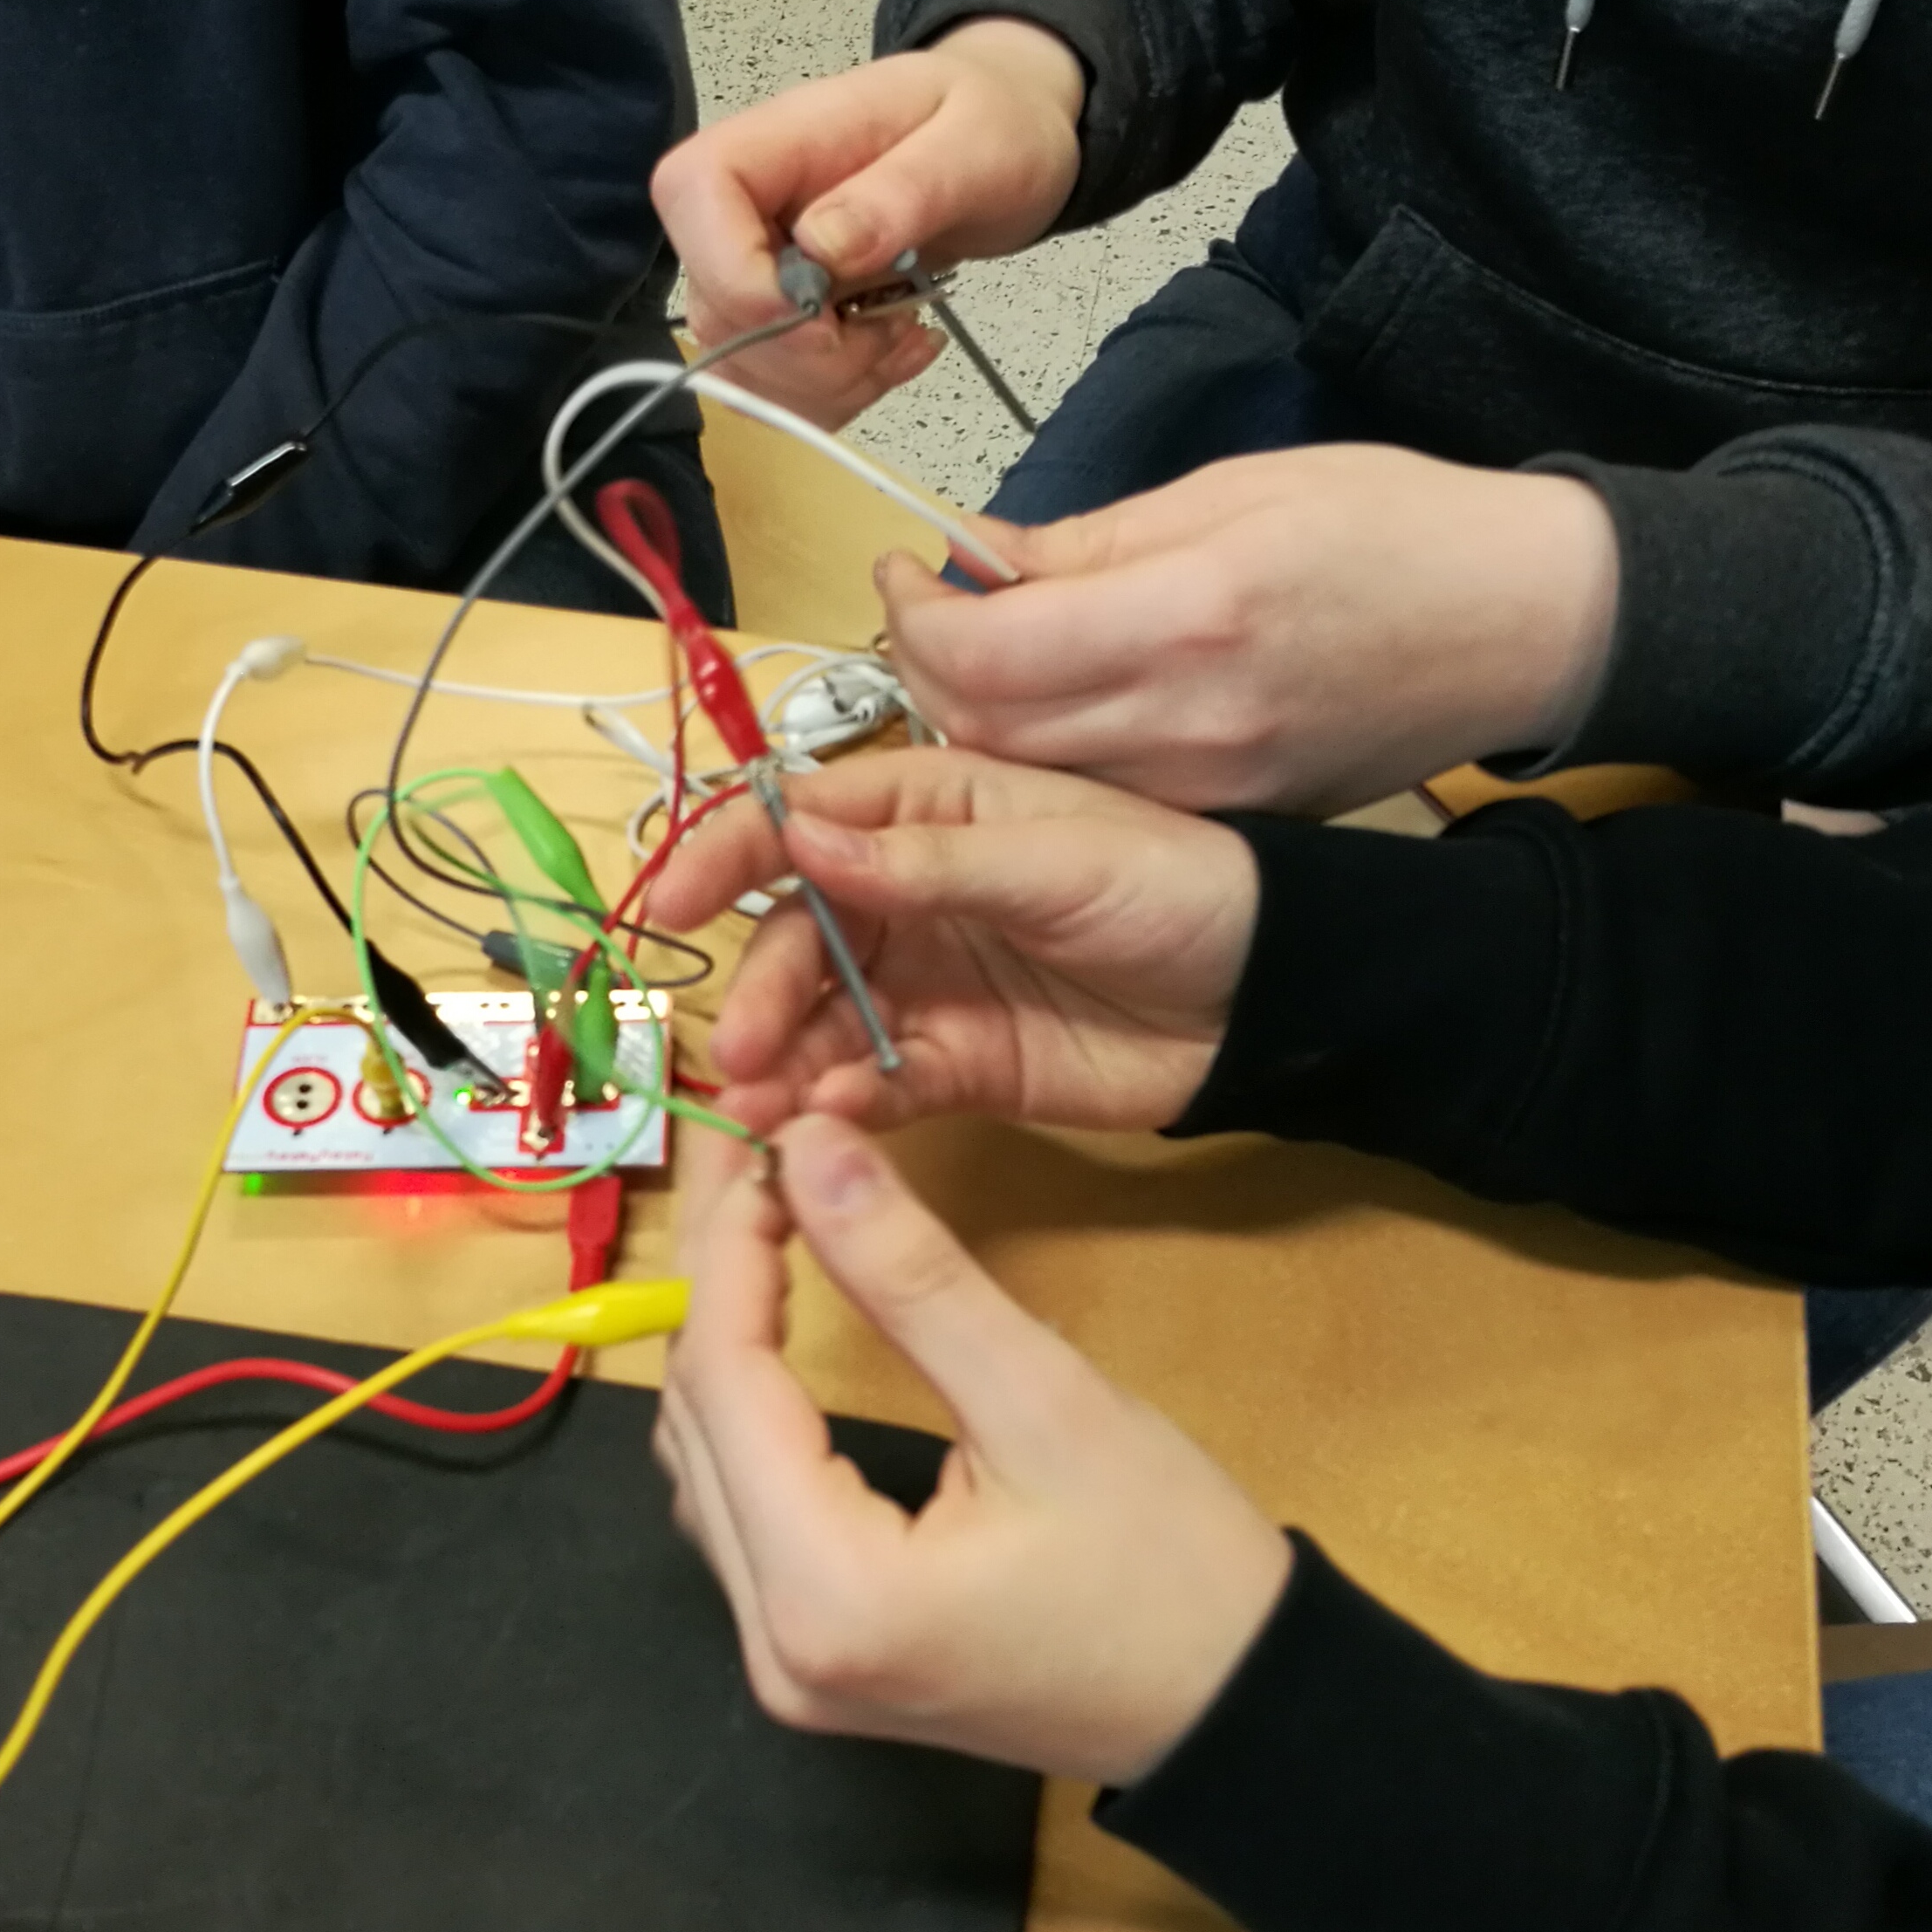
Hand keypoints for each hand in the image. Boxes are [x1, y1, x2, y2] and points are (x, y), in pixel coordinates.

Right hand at [645, 750, 1256, 1138]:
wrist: (1262, 993)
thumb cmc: (1171, 884)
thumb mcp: (1056, 857)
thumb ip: (929, 863)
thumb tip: (805, 843)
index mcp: (925, 810)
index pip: (798, 824)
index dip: (726, 857)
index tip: (670, 902)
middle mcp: (905, 895)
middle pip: (796, 938)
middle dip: (762, 992)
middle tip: (741, 1050)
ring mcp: (925, 983)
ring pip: (824, 1020)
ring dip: (785, 1061)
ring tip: (759, 1106)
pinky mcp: (955, 1064)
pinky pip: (876, 1083)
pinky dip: (842, 1104)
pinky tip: (821, 1122)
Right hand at [652, 19, 1084, 427]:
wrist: (1007, 143)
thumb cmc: (991, 126)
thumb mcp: (970, 149)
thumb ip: (899, 193)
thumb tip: (821, 249)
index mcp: (777, 139)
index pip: (690, 196)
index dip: (736, 276)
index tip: (823, 314)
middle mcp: (751, 207)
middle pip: (718, 309)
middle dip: (811, 355)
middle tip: (896, 326)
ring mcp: (761, 268)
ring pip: (748, 366)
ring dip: (835, 384)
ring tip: (904, 333)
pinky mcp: (785, 317)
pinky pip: (784, 388)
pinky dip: (844, 394)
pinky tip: (896, 350)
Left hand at [655, 1117, 1291, 1781]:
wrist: (1241, 1706)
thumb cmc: (1171, 1565)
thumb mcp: (1047, 1403)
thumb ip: (914, 1277)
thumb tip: (812, 1149)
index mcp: (827, 1594)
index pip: (724, 1383)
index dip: (734, 1250)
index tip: (771, 1142)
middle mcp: (775, 1647)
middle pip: (696, 1426)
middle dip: (719, 1282)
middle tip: (761, 1155)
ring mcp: (790, 1668)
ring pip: (709, 1470)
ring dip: (727, 1344)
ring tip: (766, 1221)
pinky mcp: (820, 1663)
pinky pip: (745, 1517)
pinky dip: (754, 1415)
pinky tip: (781, 1332)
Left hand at [876, 445, 1620, 813]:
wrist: (1526, 624)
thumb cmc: (1401, 532)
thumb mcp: (1236, 490)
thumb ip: (1090, 541)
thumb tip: (976, 557)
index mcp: (1191, 613)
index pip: (989, 653)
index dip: (919, 618)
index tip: (907, 573)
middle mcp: (1193, 722)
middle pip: (990, 733)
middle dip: (930, 676)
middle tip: (932, 615)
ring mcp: (1216, 786)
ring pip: (1036, 782)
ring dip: (982, 728)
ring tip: (989, 658)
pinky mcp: (1236, 818)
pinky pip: (1105, 802)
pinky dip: (1054, 763)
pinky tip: (1061, 709)